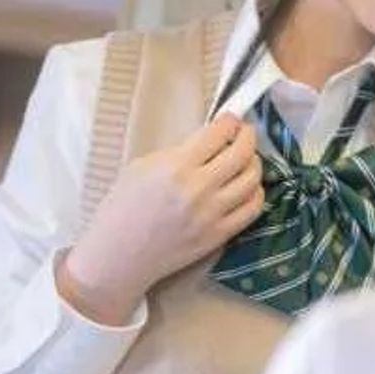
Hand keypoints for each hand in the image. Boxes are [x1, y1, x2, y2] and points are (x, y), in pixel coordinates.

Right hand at [61, 114, 264, 325]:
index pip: (217, 135)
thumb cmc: (122, 208)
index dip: (230, 122)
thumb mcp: (141, 167)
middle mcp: (199, 189)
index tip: (232, 119)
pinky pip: (252, 209)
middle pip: (242, 154)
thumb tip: (208, 143)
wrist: (120, 253)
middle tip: (246, 133)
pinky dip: (255, 193)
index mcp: (175, 166)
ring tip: (247, 159)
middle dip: (248, 137)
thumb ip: (177, 153)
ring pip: (252, 180)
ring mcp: (212, 214)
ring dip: (255, 164)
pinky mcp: (219, 235)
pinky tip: (248, 187)